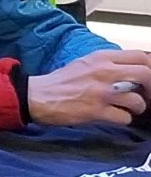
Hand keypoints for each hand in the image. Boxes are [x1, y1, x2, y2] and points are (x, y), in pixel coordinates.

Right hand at [28, 50, 150, 126]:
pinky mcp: (96, 111)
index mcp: (101, 58)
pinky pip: (124, 118)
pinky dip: (123, 119)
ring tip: (128, 109)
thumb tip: (130, 70)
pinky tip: (114, 117)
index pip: (140, 56)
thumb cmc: (59, 82)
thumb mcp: (84, 63)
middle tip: (146, 95)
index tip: (149, 78)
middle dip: (150, 88)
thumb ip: (107, 64)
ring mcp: (101, 92)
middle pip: (145, 75)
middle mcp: (104, 72)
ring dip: (137, 107)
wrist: (37, 96)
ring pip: (137, 100)